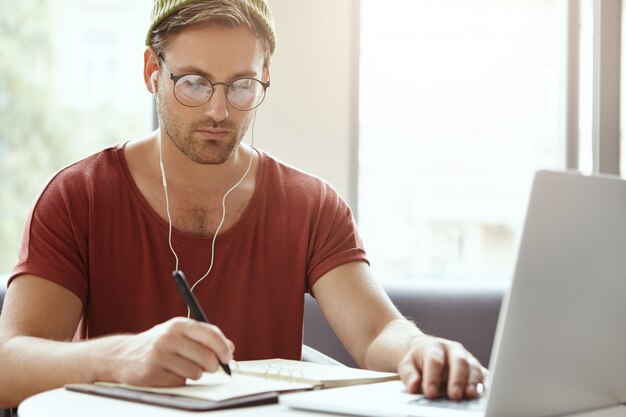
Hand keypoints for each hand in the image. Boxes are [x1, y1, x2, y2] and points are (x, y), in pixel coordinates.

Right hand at [106, 317, 233, 386]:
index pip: (210, 334)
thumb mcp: (179, 333)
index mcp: (178, 324)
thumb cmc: (157, 343)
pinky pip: (180, 382)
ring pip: (196, 372)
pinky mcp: (152, 373)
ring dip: (195, 374)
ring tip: (182, 367)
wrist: (121, 355)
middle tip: (210, 367)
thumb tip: (229, 348)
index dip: (224, 348)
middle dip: (213, 365)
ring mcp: (159, 355)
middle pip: (206, 357)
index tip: (228, 356)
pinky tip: (168, 373)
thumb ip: (204, 337)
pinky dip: (180, 380)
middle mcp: (168, 337)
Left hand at [398, 335, 486, 399]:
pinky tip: (483, 393)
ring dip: (473, 382)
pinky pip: (484, 374)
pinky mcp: (476, 367)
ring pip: (474, 367)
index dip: (433, 378)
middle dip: (457, 379)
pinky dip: (485, 383)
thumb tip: (414, 386)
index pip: (434, 361)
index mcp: (434, 347)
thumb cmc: (418, 361)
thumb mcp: (408, 365)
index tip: (430, 393)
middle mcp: (453, 350)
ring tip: (470, 396)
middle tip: (454, 396)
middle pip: (459, 361)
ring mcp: (467, 357)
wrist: (427, 351)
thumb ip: (409, 375)